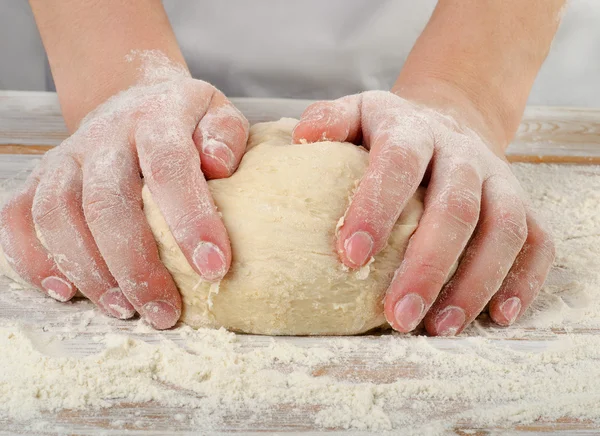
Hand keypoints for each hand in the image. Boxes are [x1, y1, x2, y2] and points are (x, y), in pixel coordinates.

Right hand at [0, 74, 248, 328]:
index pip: (169, 166)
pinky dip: (34, 259)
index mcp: (156, 118)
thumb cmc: (186, 120)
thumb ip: (226, 137)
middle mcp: (104, 134)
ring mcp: (65, 156)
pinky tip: (65, 291)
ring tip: (123, 309)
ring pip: (57, 214)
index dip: (190, 219)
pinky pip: (17, 218)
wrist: (134, 96)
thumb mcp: (219, 115)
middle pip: (107, 202)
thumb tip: (219, 166)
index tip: (213, 268)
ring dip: (88, 271)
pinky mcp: (40, 176)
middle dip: (136, 266)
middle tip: (164, 313)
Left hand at [293, 90, 554, 335]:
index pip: (398, 164)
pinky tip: (497, 316)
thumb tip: (302, 137)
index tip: (350, 257)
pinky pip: (538, 242)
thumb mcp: (359, 112)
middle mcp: (463, 153)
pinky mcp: (524, 203)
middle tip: (396, 316)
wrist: (448, 118)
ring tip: (438, 327)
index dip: (377, 208)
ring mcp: (499, 178)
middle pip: (456, 208)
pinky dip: (524, 280)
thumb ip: (331, 121)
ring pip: (503, 229)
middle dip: (427, 266)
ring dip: (474, 283)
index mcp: (414, 130)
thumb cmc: (391, 130)